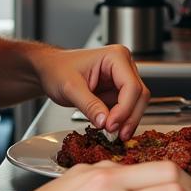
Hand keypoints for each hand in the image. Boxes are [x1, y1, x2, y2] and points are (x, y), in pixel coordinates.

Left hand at [30, 43, 149, 138]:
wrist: (50, 70)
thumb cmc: (58, 70)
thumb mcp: (70, 88)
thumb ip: (89, 105)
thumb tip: (105, 122)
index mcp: (115, 57)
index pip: (131, 86)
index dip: (124, 109)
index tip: (111, 125)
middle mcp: (124, 65)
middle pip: (139, 95)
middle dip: (129, 117)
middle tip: (116, 134)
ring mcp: (122, 78)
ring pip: (137, 103)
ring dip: (127, 120)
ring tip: (113, 134)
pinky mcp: (118, 90)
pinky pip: (127, 108)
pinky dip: (121, 120)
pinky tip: (111, 128)